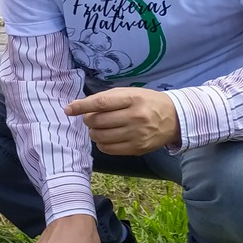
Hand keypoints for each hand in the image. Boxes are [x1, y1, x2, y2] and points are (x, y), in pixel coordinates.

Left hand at [64, 88, 179, 154]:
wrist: (174, 118)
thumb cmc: (147, 102)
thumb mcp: (129, 93)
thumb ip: (104, 98)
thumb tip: (75, 106)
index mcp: (133, 99)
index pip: (101, 103)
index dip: (82, 107)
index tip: (68, 109)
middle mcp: (136, 117)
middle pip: (98, 121)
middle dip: (88, 120)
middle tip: (92, 118)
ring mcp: (137, 135)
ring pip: (100, 137)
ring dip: (94, 132)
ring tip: (100, 127)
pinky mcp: (137, 149)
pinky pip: (108, 149)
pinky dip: (102, 143)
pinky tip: (107, 137)